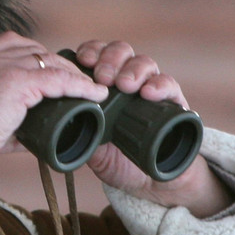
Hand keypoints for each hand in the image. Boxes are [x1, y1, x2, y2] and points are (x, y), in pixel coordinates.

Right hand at [0, 32, 108, 154]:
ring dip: (72, 75)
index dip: (37, 58)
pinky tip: (94, 94)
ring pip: (49, 62)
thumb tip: (31, 137)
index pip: (14, 46)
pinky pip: (57, 79)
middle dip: (59, 65)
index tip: (52, 72)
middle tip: (77, 81)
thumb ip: (6, 122)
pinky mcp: (17, 81)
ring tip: (90, 88)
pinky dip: (79, 86)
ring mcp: (4, 65)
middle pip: (36, 51)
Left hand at [74, 40, 232, 217]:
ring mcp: (152, 88)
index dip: (91, 51)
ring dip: (132, 70)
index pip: (97, 54)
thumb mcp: (93, 148)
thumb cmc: (119, 159)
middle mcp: (128, 80)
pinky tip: (149, 93)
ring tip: (125, 85)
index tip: (83, 60)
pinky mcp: (174, 103)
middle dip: (110, 59)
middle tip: (103, 78)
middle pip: (121, 52)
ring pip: (144, 63)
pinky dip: (160, 85)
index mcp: (105, 84)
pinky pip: (170, 85)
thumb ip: (80, 133)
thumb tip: (60, 124)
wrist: (151, 182)